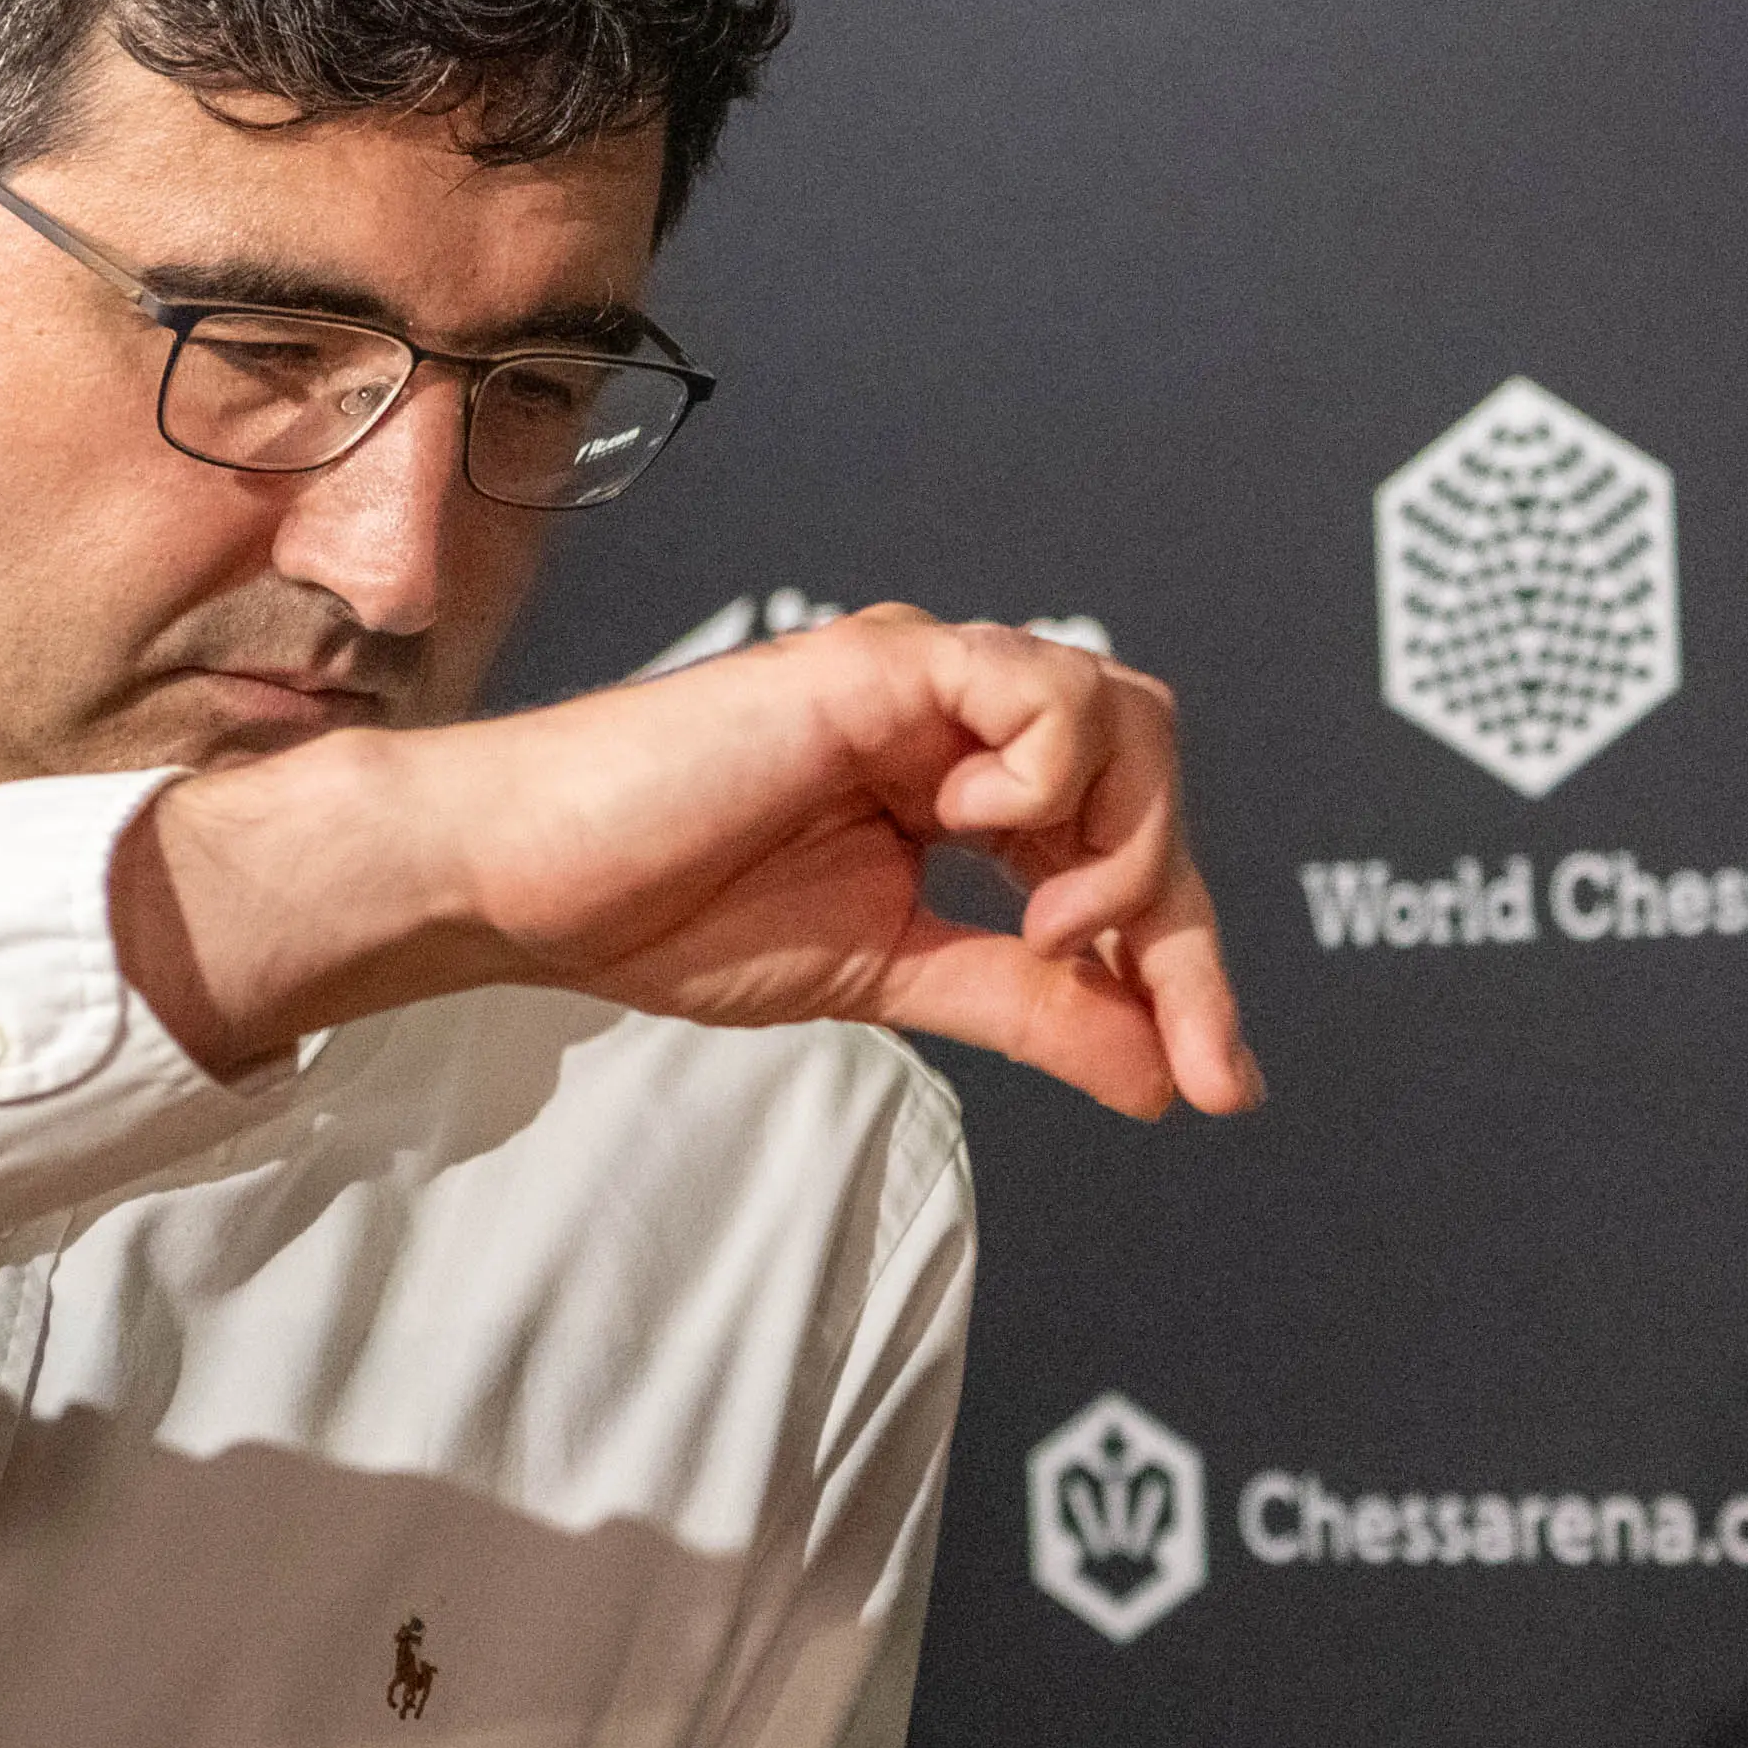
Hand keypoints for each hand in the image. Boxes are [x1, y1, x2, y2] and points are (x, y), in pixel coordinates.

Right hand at [117, 609, 1261, 1118]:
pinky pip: (1033, 686)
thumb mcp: (890, 979)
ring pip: (1123, 718)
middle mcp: (961, 722)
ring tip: (1047, 928)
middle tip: (1168, 1027)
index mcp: (965, 785)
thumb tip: (1161, 1076)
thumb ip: (1026, 1008)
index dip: (1190, 968)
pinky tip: (968, 838)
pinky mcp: (878, 664)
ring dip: (1122, 842)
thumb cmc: (669, 912)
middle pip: (1154, 775)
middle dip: (1183, 914)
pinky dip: (1043, 772)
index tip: (1222, 1084)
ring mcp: (925, 683)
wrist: (525, 887)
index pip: (1126, 855)